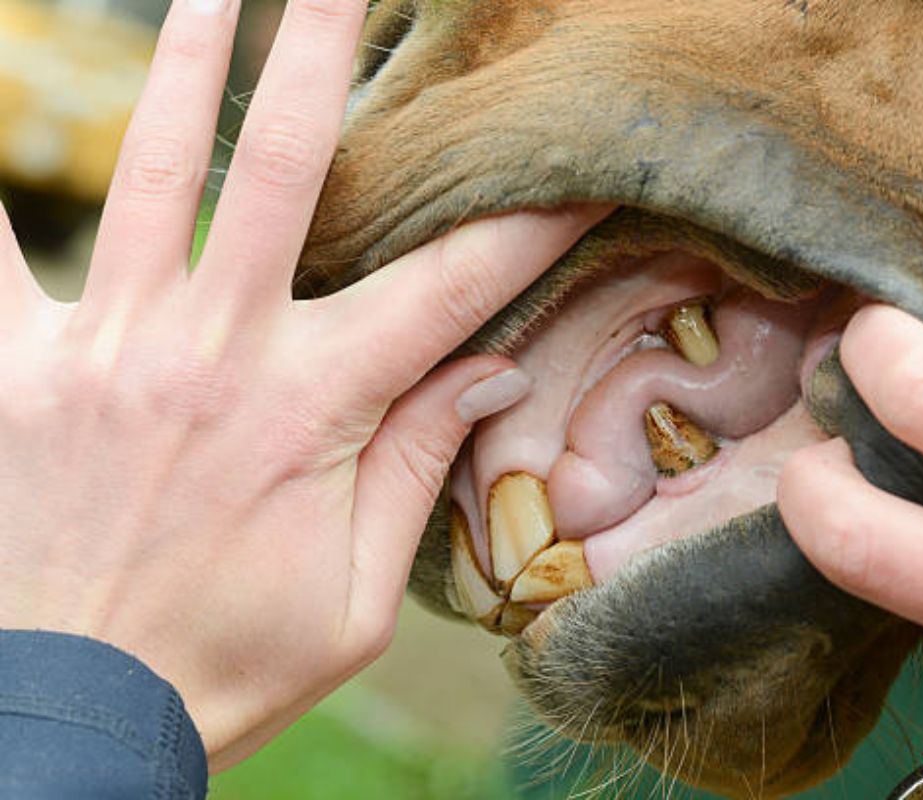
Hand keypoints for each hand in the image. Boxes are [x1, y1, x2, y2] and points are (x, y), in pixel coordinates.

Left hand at [0, 0, 605, 769]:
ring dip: (187, 64)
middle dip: (321, 57)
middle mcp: (212, 355)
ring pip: (153, 172)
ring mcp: (102, 348)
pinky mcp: (10, 368)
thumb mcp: (356, 601)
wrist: (65, 727)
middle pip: (280, 171)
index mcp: (311, 413)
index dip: (528, 222)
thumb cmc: (224, 666)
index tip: (577, 167)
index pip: (450, 289)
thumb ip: (418, 468)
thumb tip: (494, 371)